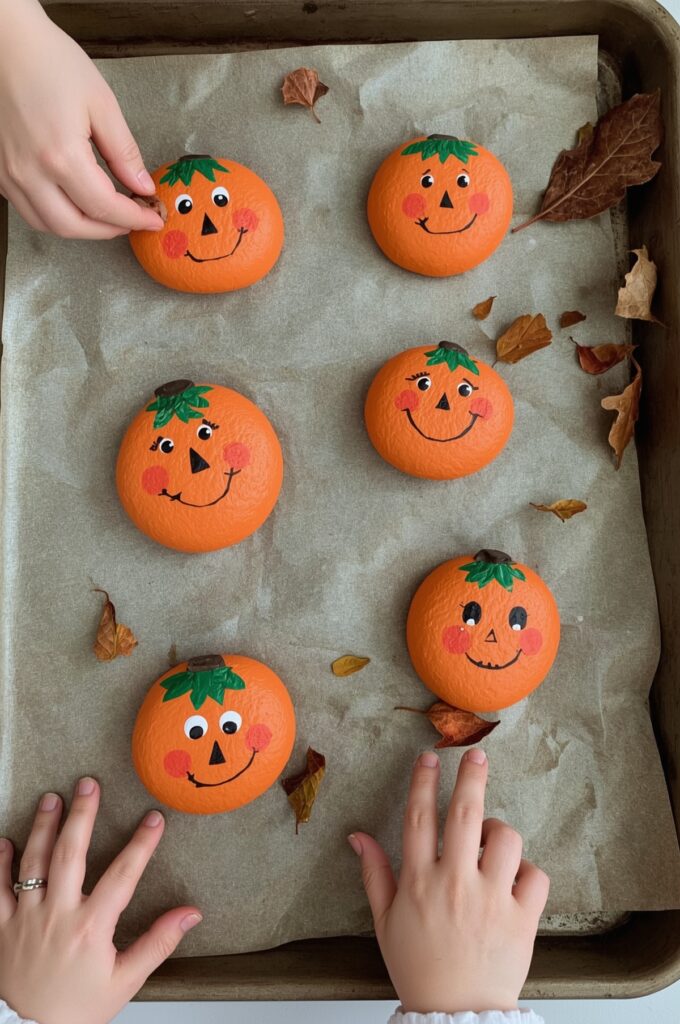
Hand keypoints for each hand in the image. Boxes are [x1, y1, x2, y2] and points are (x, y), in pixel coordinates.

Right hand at [0, 0, 162, 237]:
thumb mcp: (101, 103)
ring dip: (81, 228)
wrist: (5, 41)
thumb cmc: (48, 61)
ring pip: (47, 224)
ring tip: (106, 215)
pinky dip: (54, 214)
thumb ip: (124, 152)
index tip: (152, 218)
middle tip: (131, 220)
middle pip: (74, 227)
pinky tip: (73, 201)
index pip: (104, 207)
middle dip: (108, 230)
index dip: (134, 218)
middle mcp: (29, 172)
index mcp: (60, 156)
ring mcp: (9, 174)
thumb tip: (142, 186)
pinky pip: (27, 208)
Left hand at [0, 778, 201, 1023]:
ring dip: (42, 826)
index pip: (123, 874)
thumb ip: (158, 943)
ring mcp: (25, 919)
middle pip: (69, 854)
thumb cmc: (76, 1013)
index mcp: (91, 927)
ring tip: (52, 798)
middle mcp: (57, 915)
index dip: (141, 844)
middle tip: (88, 784)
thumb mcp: (125, 982)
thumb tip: (190, 914)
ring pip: (32, 862)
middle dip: (81, 815)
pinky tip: (5, 840)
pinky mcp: (1, 928)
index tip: (154, 818)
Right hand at [350, 749, 548, 1014]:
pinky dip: (528, 871)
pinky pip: (535, 875)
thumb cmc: (419, 969)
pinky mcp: (522, 919)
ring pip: (506, 840)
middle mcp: (454, 884)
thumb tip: (358, 836)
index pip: (419, 818)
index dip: (423, 783)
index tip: (428, 759)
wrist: (455, 1018)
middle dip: (471, 777)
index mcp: (418, 883)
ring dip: (500, 831)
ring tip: (491, 842)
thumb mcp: (385, 923)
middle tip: (476, 755)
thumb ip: (374, 874)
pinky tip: (513, 880)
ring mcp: (491, 900)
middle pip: (465, 814)